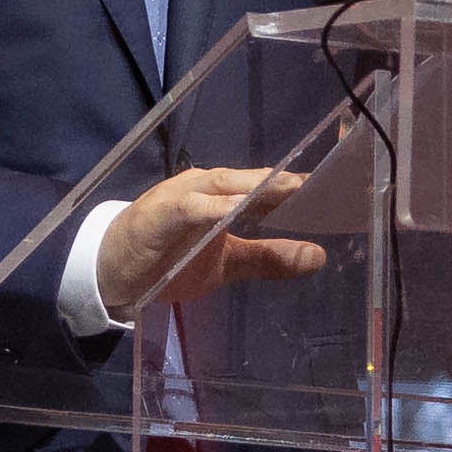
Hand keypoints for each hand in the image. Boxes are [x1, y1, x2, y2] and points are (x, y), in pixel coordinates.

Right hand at [96, 164, 327, 322]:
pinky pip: (190, 207)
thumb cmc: (170, 260)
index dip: (301, 188)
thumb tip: (318, 256)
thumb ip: (268, 258)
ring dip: (254, 186)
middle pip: (251, 179)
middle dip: (286, 181)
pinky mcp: (159, 212)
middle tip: (325, 184)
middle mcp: (207, 188)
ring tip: (289, 189)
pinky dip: (213, 207)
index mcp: (225, 196)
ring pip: (223, 185)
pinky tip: (235, 210)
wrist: (112, 272)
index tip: (339, 190)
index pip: (268, 188)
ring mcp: (183, 196)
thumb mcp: (226, 265)